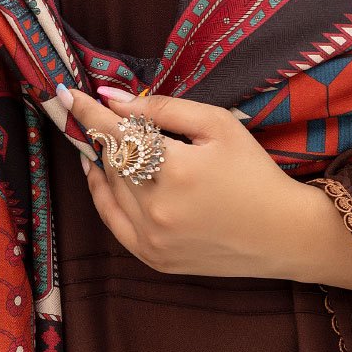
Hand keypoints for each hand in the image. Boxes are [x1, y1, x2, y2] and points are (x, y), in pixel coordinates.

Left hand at [59, 82, 313, 280]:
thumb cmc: (254, 172)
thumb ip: (164, 108)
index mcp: (174, 169)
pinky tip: (102, 176)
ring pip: (108, 189)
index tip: (68, 94)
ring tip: (107, 145)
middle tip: (100, 118)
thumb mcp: (218, 125)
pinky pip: (112, 222)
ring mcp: (151, 238)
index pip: (116, 133)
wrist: (282, 234)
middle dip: (103, 135)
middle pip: (111, 160)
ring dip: (103, 163)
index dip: (90, 112)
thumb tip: (115, 100)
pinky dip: (103, 196)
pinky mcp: (152, 258)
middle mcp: (156, 208)